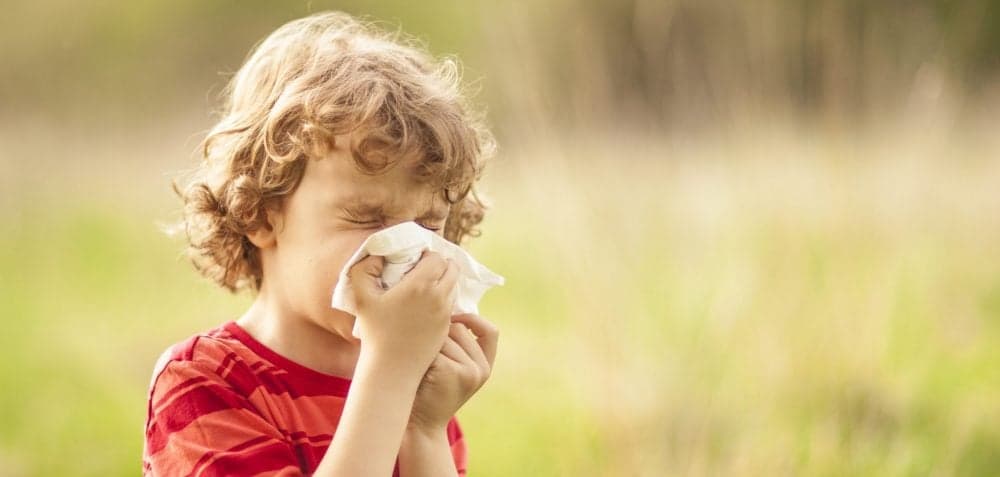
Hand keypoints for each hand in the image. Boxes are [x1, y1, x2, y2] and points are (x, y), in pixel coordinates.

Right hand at [349, 251, 459, 374]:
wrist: (392, 368)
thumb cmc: (375, 332)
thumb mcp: (361, 297)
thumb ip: (364, 269)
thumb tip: (377, 255)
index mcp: (421, 284)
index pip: (437, 257)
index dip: (426, 255)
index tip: (414, 261)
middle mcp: (438, 297)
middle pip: (452, 269)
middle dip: (441, 265)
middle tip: (423, 269)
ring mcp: (445, 313)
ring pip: (454, 286)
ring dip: (444, 281)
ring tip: (424, 286)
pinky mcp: (447, 327)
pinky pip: (451, 304)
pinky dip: (443, 299)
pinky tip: (425, 304)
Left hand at [408, 313, 498, 432]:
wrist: (419, 424)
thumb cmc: (428, 390)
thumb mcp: (451, 368)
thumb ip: (457, 345)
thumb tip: (445, 305)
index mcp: (485, 366)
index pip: (490, 331)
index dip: (473, 319)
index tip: (453, 317)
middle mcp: (482, 369)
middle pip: (459, 328)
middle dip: (438, 334)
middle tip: (423, 354)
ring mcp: (470, 371)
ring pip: (444, 335)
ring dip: (426, 344)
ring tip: (419, 364)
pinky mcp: (453, 371)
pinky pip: (433, 346)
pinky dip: (421, 354)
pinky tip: (417, 370)